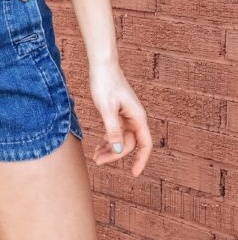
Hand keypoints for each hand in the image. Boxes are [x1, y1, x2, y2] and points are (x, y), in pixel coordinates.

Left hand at [88, 61, 152, 176]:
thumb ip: (113, 130)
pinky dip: (108, 139)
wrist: (102, 65)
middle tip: (96, 161)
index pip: (145, 144)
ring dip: (109, 148)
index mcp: (137, 117)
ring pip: (121, 138)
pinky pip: (115, 131)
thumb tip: (118, 149)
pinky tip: (98, 145)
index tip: (134, 174)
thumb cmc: (105, 84)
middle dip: (114, 154)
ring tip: (95, 156)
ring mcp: (126, 115)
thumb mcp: (107, 109)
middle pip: (129, 143)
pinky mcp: (118, 112)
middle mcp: (135, 118)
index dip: (141, 160)